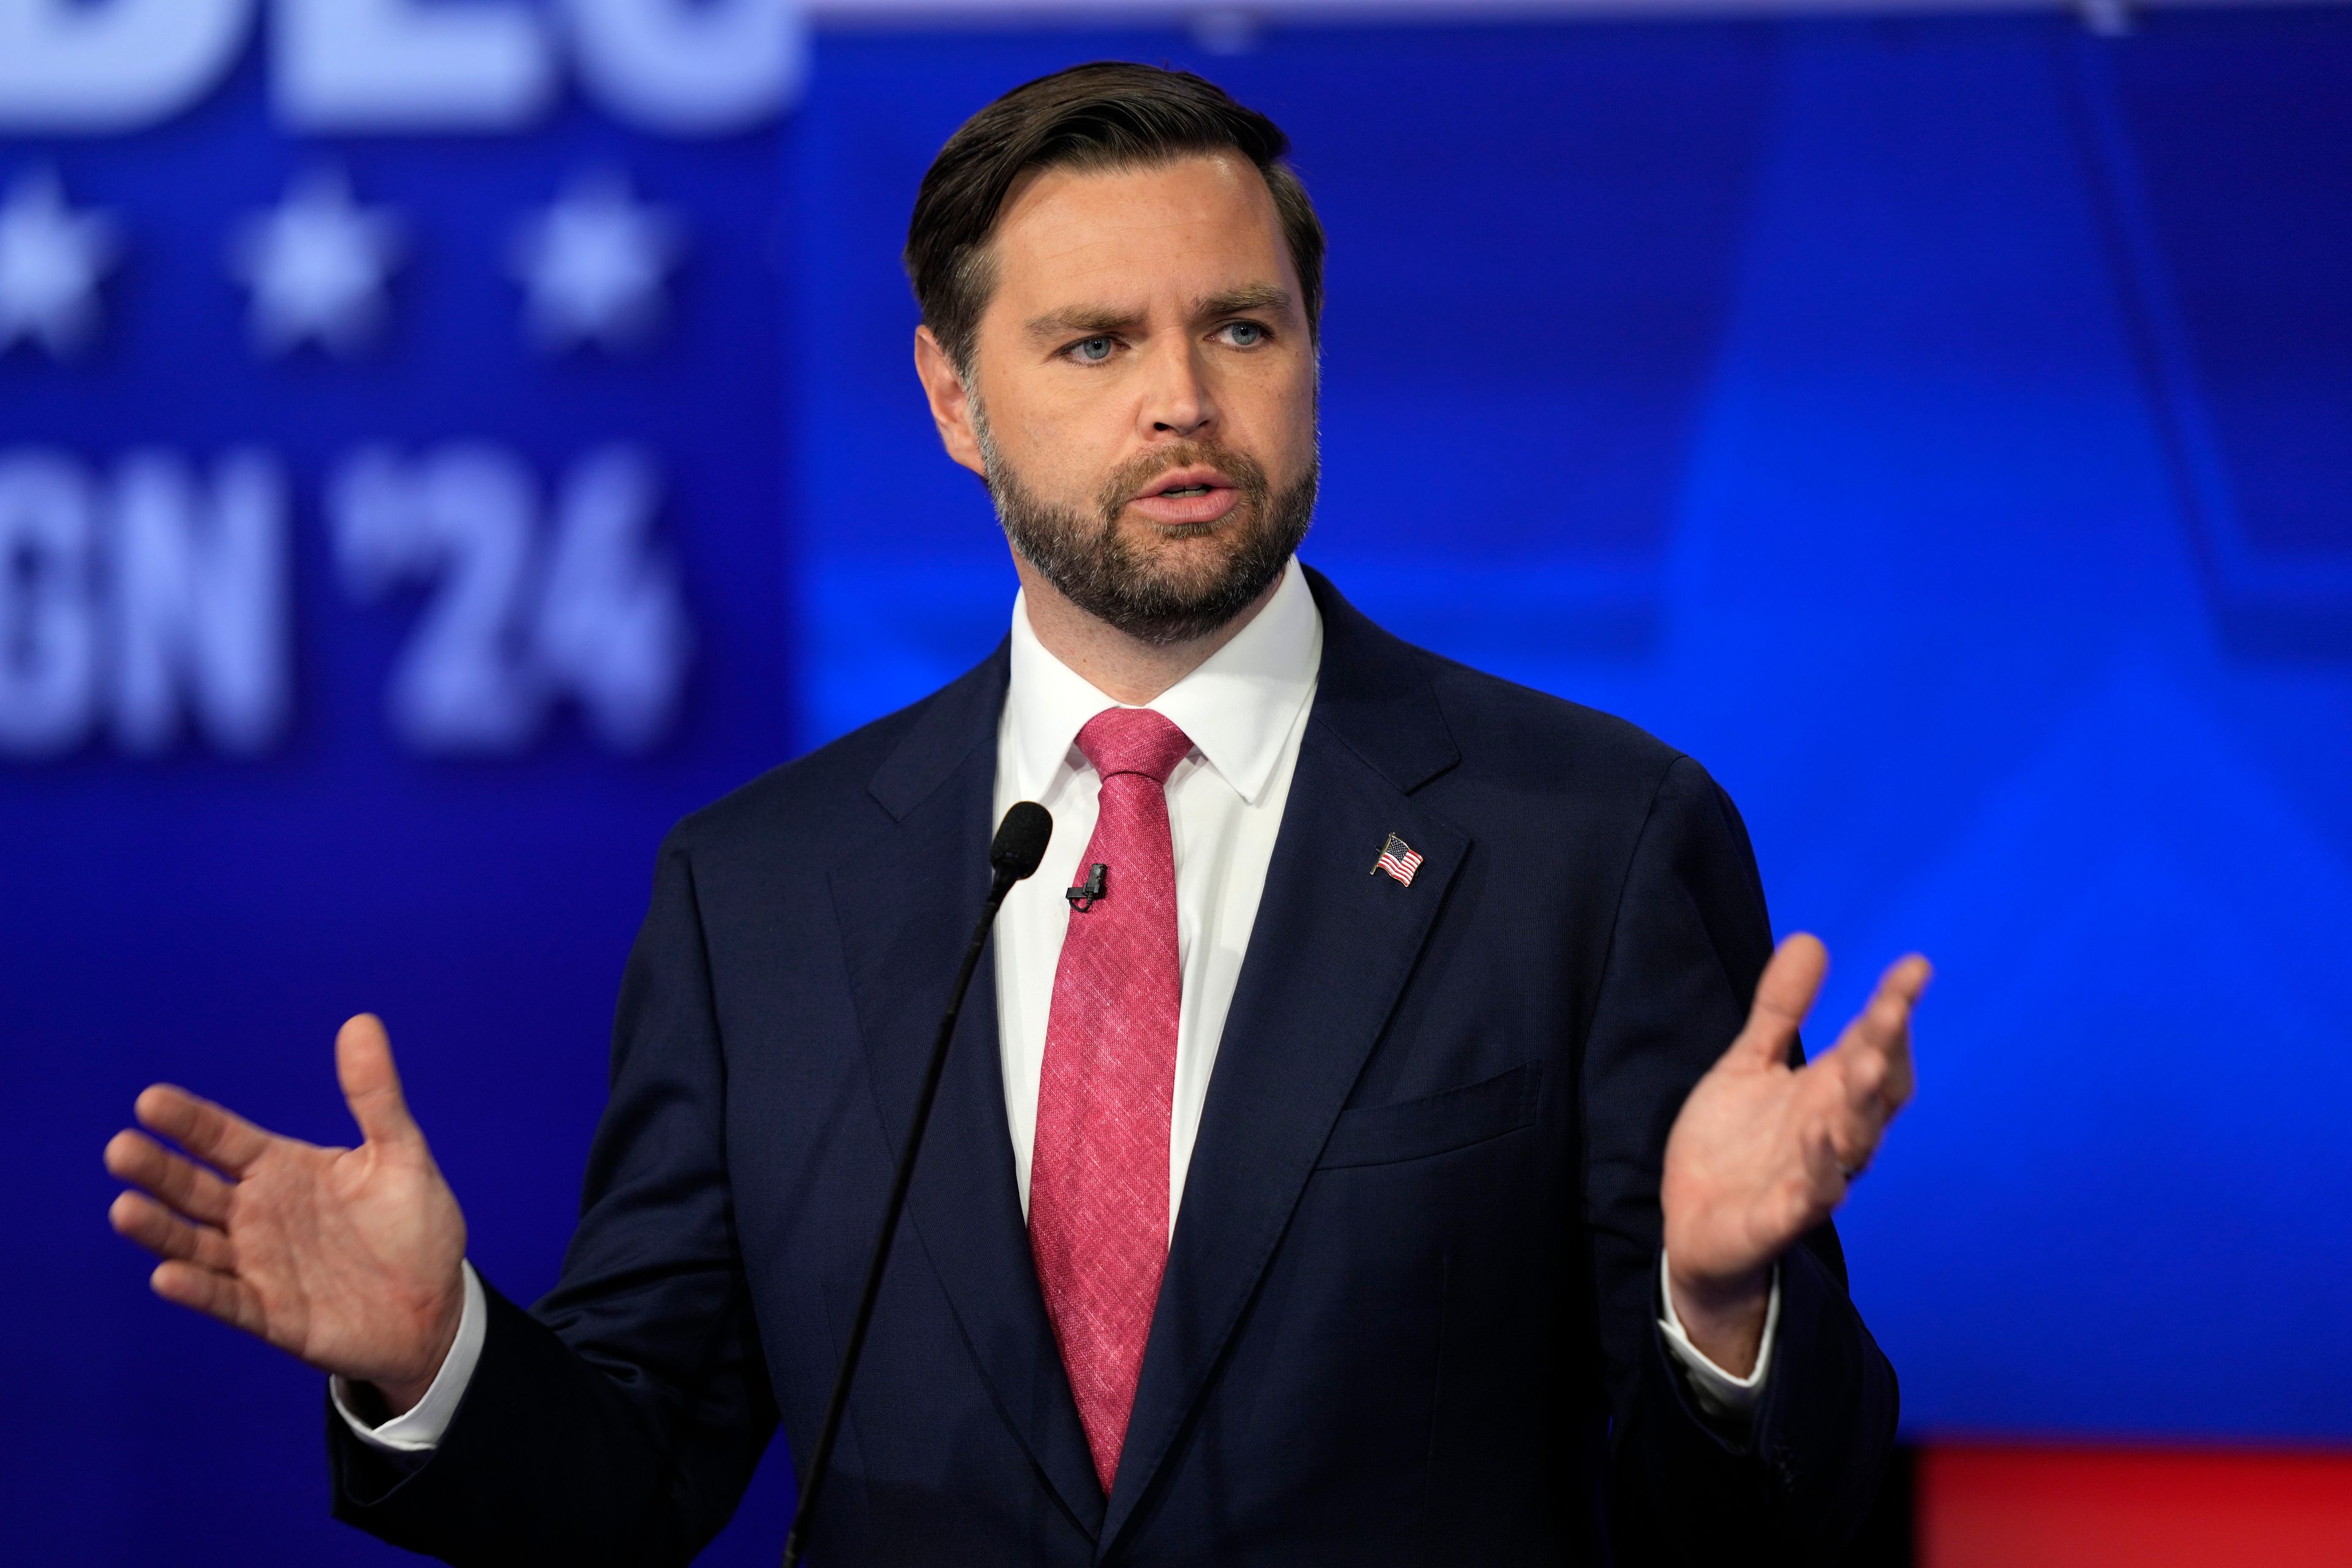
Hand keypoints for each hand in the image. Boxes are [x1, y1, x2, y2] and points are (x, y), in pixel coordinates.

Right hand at [104, 1014, 467, 1415]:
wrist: (435, 1305)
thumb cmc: (414, 1225)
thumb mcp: (401, 1153)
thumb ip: (376, 1096)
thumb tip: (362, 1022)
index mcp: (282, 1169)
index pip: (223, 1139)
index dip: (189, 1121)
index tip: (150, 1100)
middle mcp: (257, 1214)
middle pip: (195, 1188)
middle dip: (158, 1169)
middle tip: (121, 1148)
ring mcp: (258, 1264)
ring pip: (195, 1244)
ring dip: (160, 1230)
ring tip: (125, 1209)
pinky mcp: (269, 1313)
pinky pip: (226, 1299)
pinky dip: (198, 1289)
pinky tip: (167, 1277)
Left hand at [1660, 934, 1928, 1374]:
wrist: (1693, 1225)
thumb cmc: (1734, 1146)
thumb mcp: (1748, 1065)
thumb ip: (1779, 1011)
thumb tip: (1811, 940)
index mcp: (1828, 1093)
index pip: (1873, 1046)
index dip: (1893, 1008)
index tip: (1915, 966)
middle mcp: (1833, 1132)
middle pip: (1874, 1090)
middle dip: (1885, 1051)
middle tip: (1890, 1009)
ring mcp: (1814, 1176)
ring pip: (1853, 1142)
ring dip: (1861, 1106)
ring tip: (1862, 1065)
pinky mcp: (1783, 1217)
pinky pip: (1811, 1195)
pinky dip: (1818, 1171)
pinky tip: (1817, 1138)